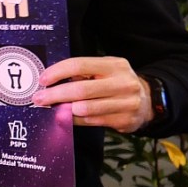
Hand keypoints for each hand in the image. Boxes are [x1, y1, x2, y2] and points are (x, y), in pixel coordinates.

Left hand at [32, 56, 151, 132]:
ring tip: (52, 108)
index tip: (42, 79)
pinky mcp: (126, 120)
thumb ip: (83, 74)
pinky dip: (76, 120)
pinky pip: (93, 121)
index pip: (80, 65)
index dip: (58, 72)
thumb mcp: (105, 71)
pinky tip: (67, 117)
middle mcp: (123, 82)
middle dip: (55, 94)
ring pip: (86, 108)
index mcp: (114, 65)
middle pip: (81, 89)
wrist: (149, 101)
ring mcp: (127, 102)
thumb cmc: (116, 83)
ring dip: (64, 110)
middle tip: (38, 98)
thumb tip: (50, 81)